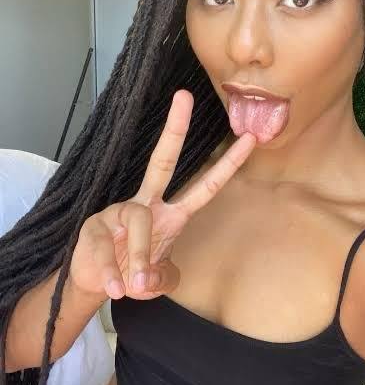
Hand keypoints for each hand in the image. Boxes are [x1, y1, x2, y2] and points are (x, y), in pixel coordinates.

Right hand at [68, 90, 255, 300]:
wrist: (94, 283)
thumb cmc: (131, 271)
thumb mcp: (157, 279)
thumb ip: (164, 278)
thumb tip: (154, 279)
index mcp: (170, 215)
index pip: (204, 187)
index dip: (227, 165)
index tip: (250, 138)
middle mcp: (147, 206)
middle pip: (162, 163)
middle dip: (175, 131)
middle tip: (185, 96)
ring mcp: (119, 213)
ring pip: (140, 222)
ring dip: (140, 256)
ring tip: (135, 284)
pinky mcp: (95, 227)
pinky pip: (107, 249)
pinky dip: (114, 274)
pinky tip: (116, 288)